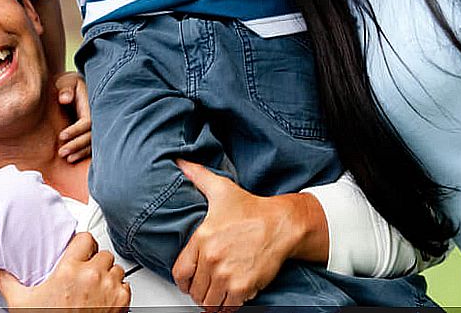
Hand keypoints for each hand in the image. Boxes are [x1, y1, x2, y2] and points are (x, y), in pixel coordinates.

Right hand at [0, 232, 129, 311]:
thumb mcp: (22, 303)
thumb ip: (10, 282)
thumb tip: (1, 271)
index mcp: (69, 270)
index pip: (85, 238)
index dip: (82, 245)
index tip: (79, 252)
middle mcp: (92, 276)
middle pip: (102, 253)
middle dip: (94, 262)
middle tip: (85, 275)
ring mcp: (109, 288)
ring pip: (115, 268)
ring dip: (107, 275)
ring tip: (95, 287)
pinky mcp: (121, 301)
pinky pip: (125, 285)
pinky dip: (117, 290)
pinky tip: (104, 298)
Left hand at [55, 71, 91, 161]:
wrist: (74, 85)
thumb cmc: (68, 83)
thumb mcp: (66, 81)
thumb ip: (65, 88)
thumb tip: (64, 99)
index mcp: (91, 104)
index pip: (87, 122)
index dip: (75, 130)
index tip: (61, 136)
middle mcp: (97, 115)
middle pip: (92, 135)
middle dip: (77, 145)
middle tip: (61, 153)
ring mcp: (97, 124)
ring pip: (93, 142)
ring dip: (80, 152)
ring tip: (67, 159)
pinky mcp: (94, 131)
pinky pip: (93, 144)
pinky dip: (84, 152)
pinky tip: (73, 158)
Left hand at [172, 160, 325, 310]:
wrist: (280, 224)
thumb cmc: (252, 209)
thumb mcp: (221, 189)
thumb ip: (197, 176)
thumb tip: (181, 162)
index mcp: (202, 239)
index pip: (180, 273)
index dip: (184, 280)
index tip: (189, 280)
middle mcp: (212, 259)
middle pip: (195, 290)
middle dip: (200, 290)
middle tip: (207, 285)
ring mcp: (227, 275)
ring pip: (210, 302)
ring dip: (213, 300)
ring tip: (218, 292)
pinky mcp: (243, 287)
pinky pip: (228, 307)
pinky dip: (229, 305)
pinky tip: (231, 296)